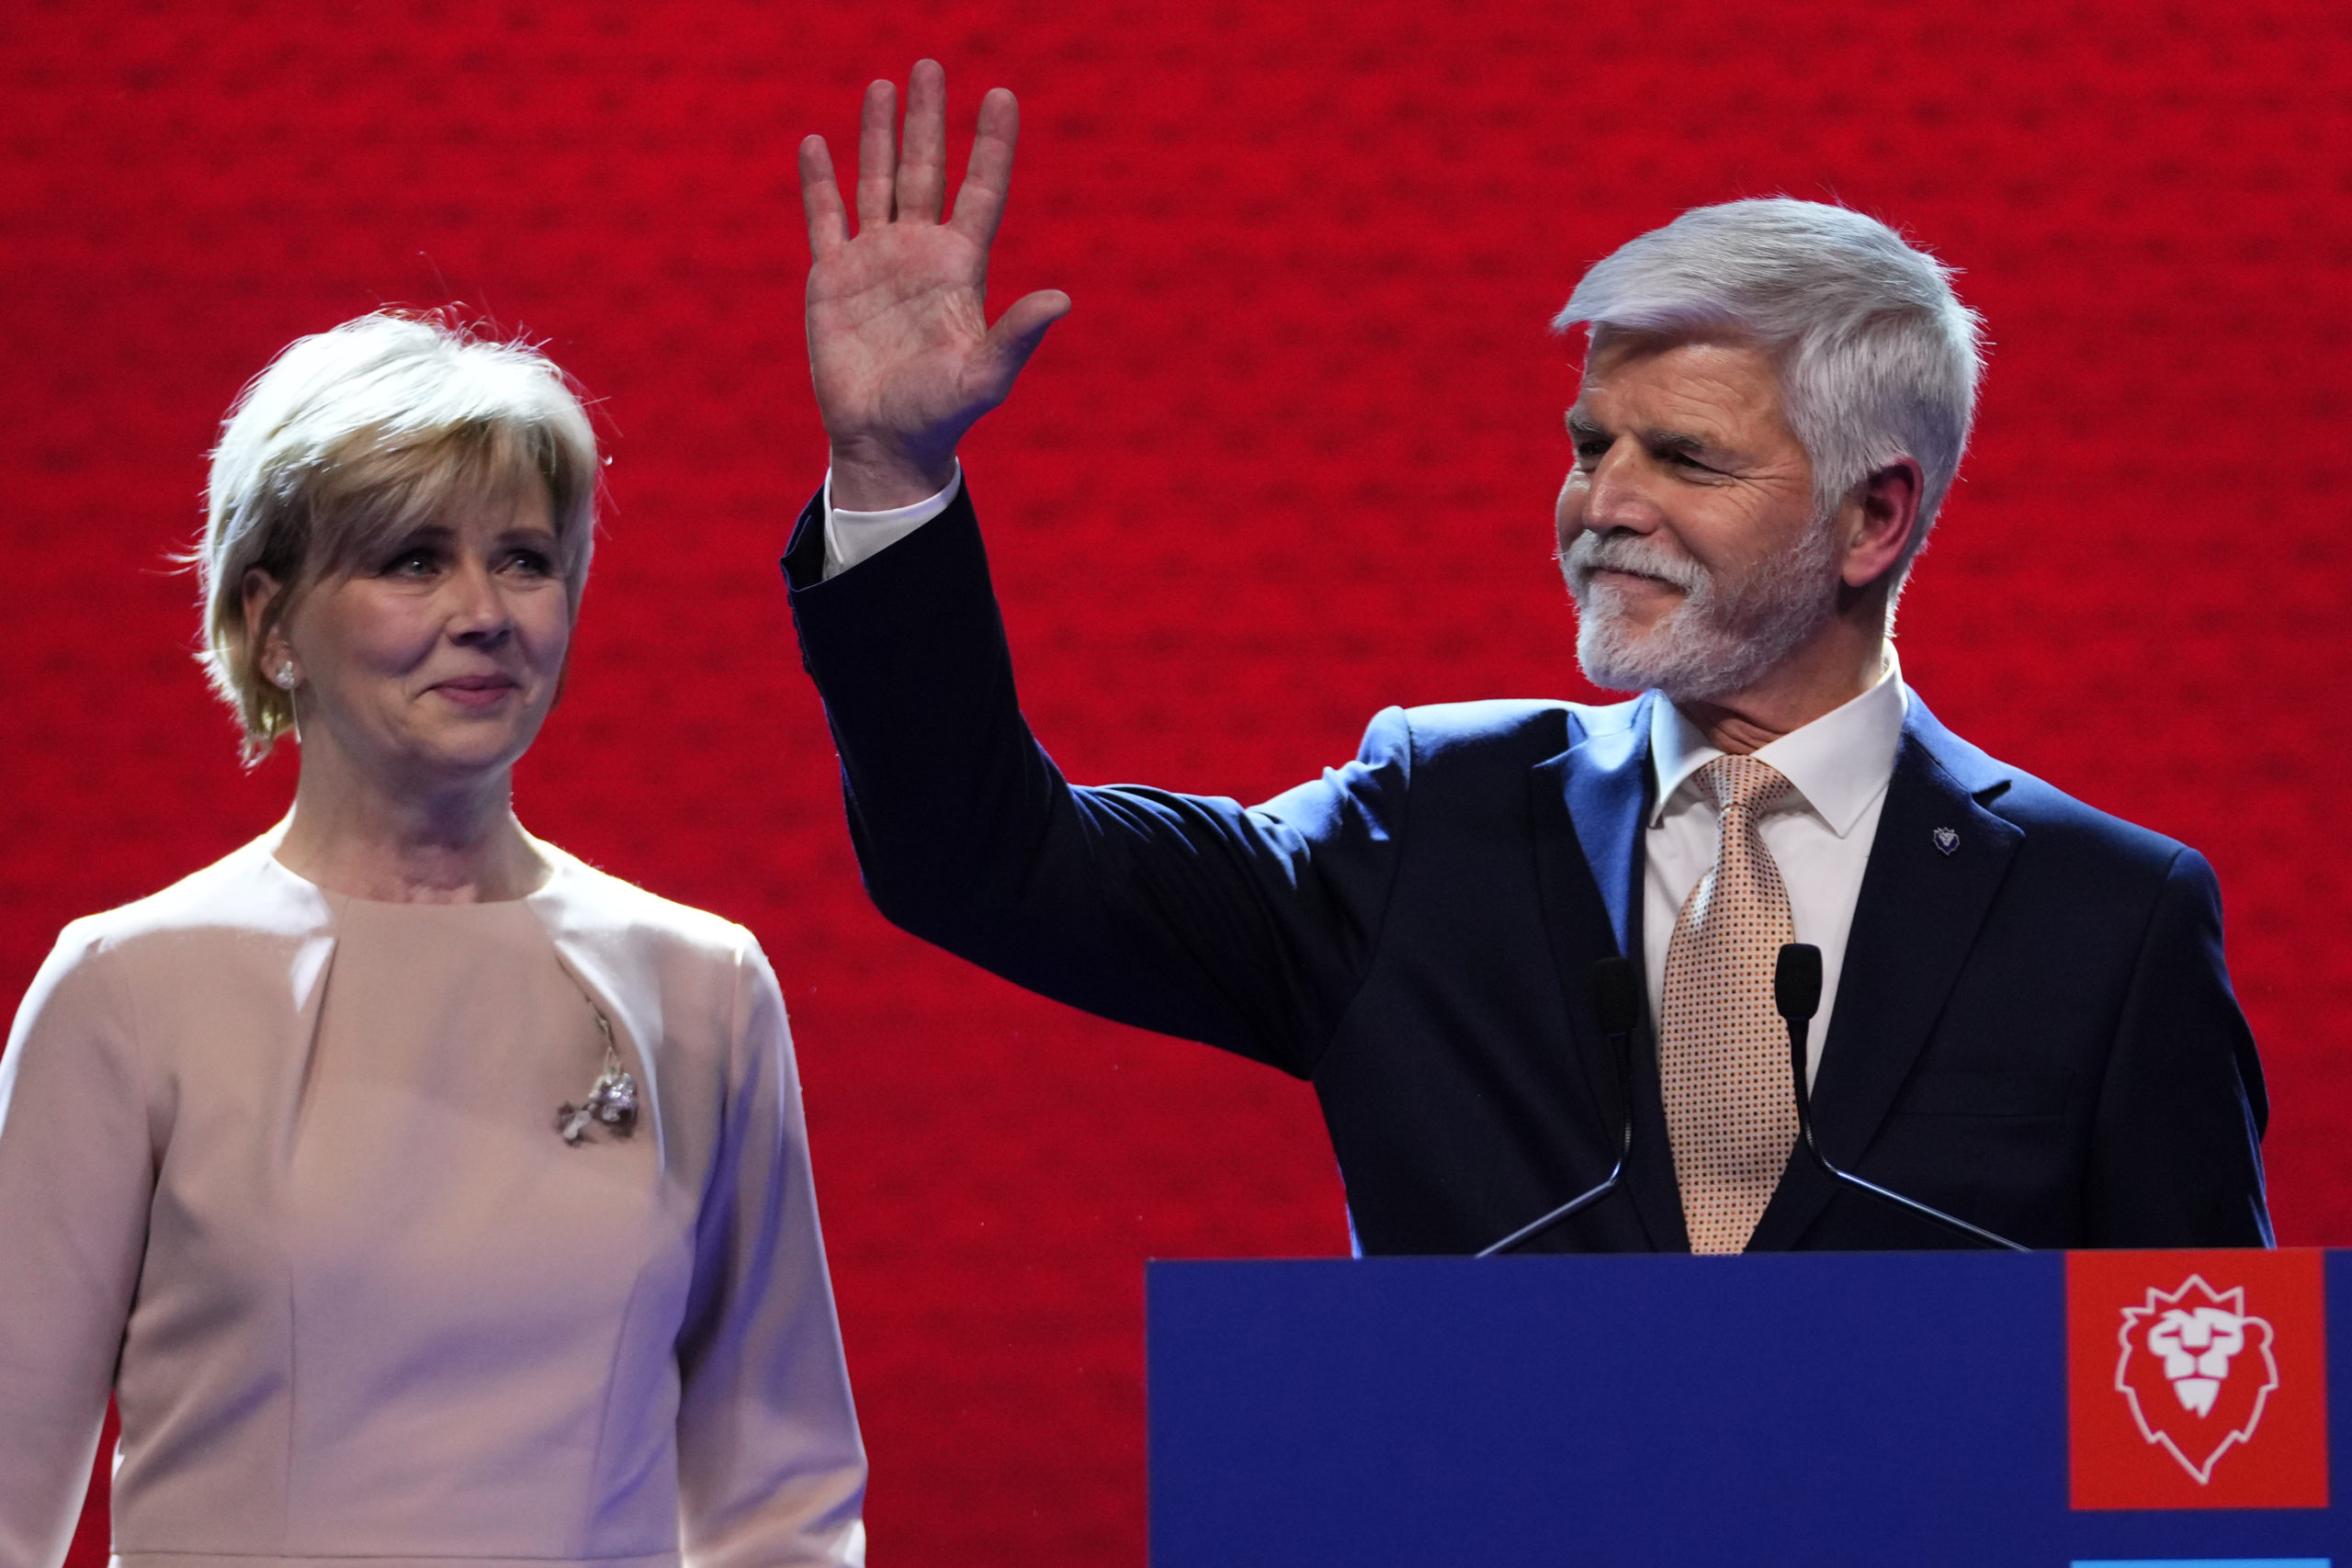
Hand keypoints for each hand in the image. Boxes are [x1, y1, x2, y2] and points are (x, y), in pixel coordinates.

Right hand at [801, 60, 1070, 509]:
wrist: (884, 441)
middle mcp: (919, 253)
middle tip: (932, 65)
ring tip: (884, 86)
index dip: (992, 145)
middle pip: (927, 170)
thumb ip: (1018, 336)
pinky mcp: (832, 278)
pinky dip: (819, 181)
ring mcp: (875, 261)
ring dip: (880, 135)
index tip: (1002, 96)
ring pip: (878, 182)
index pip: (981, 191)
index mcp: (960, 268)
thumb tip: (1063, 299)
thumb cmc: (940, 413)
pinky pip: (825, 218)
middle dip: (930, 119)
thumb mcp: (984, 376)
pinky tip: (817, 143)